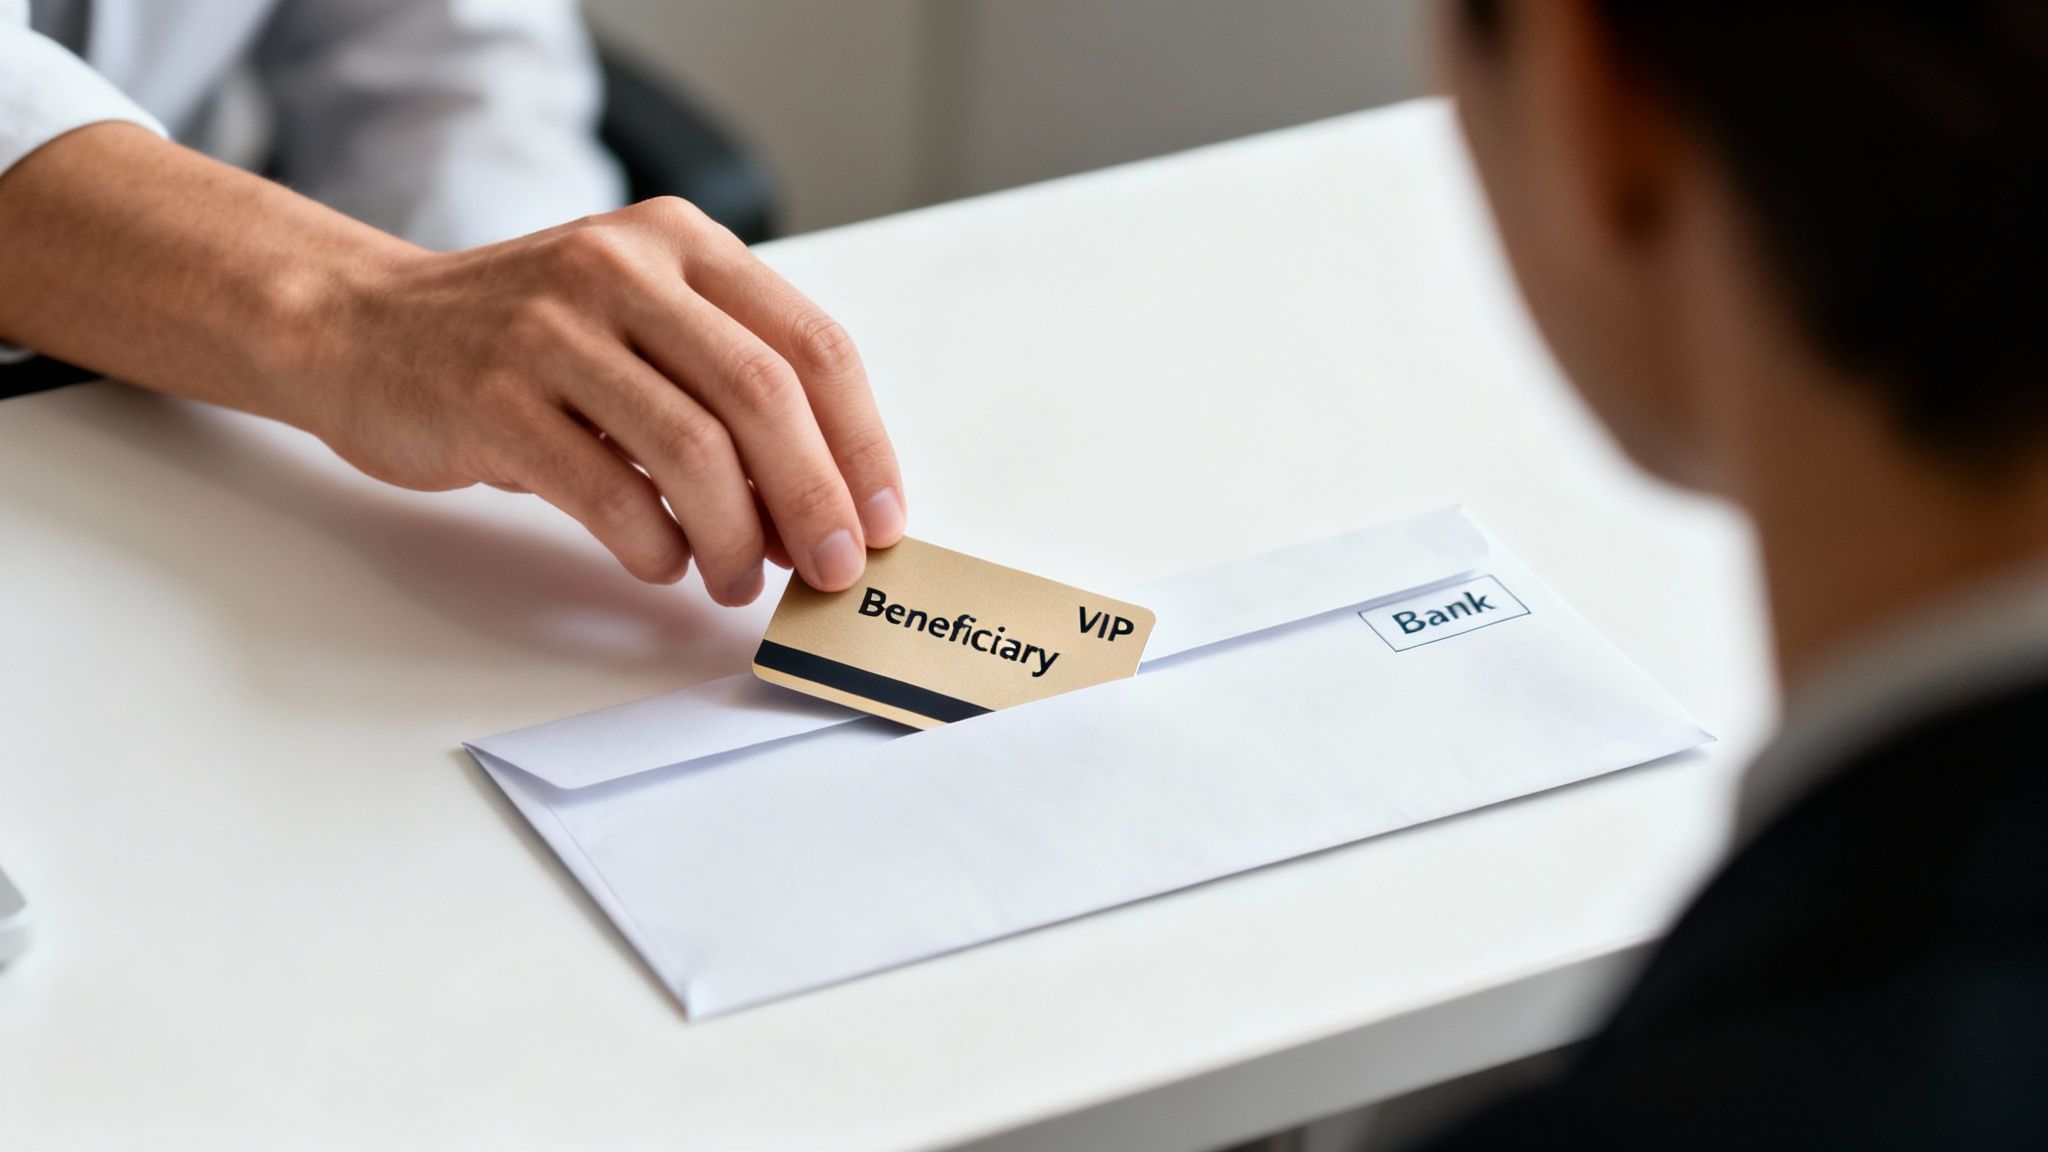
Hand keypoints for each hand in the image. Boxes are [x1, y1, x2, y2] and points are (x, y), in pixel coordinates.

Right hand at [290, 197, 905, 603]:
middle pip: (764, 397)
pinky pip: (606, 490)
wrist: (358, 328)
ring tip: (734, 581)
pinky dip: (652, 543)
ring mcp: (553, 327)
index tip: (882, 521)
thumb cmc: (522, 346)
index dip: (862, 443)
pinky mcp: (491, 395)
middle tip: (832, 570)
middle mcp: (624, 266)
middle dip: (815, 500)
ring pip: (693, 449)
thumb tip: (824, 509)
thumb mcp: (639, 328)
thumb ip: (727, 392)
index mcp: (683, 243)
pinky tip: (661, 562)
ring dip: (735, 538)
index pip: (813, 344)